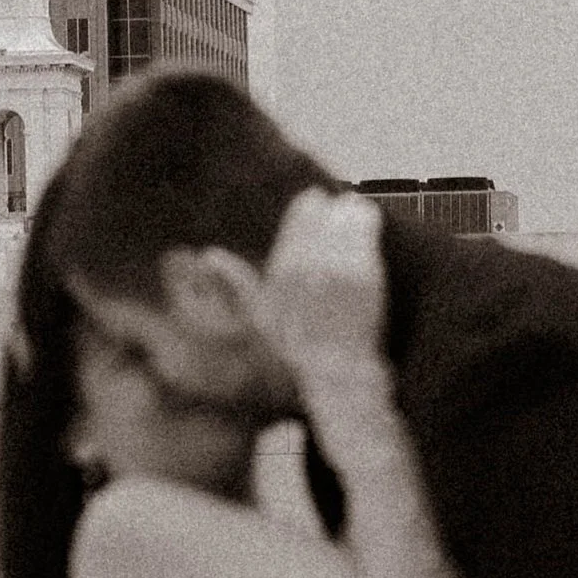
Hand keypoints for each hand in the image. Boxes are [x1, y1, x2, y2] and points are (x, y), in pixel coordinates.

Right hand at [252, 188, 386, 382]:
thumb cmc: (296, 344)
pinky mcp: (364, 272)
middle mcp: (305, 264)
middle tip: (342, 215)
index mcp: (280, 268)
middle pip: (325, 208)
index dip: (312, 208)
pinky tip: (369, 228)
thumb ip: (235, 280)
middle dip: (334, 211)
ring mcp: (335, 267)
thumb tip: (208, 255)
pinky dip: (369, 223)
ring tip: (357, 220)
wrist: (335, 369)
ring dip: (352, 213)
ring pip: (348, 212)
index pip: (301, 212)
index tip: (319, 210)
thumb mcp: (259, 313)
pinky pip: (367, 225)